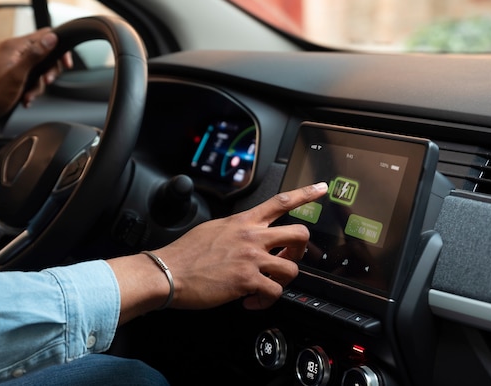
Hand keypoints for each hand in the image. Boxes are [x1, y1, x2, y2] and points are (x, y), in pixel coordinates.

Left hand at [0, 28, 72, 124]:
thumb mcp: (18, 74)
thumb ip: (35, 55)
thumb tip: (52, 38)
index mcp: (14, 46)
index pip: (45, 36)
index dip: (59, 49)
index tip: (65, 65)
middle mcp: (13, 50)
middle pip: (44, 53)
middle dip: (49, 71)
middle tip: (46, 82)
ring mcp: (11, 61)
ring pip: (38, 68)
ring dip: (38, 84)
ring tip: (29, 95)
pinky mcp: (10, 72)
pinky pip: (29, 76)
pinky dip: (30, 87)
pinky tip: (25, 97)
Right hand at [108, 182, 327, 323]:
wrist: (169, 272)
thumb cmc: (186, 253)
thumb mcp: (213, 229)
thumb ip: (235, 230)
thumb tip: (245, 236)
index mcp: (243, 222)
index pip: (280, 202)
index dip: (305, 194)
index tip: (321, 189)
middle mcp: (251, 236)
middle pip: (298, 234)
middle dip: (301, 250)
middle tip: (289, 258)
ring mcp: (251, 258)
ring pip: (292, 268)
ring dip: (282, 280)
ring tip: (266, 285)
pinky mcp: (247, 280)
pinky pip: (274, 292)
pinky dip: (265, 300)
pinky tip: (250, 300)